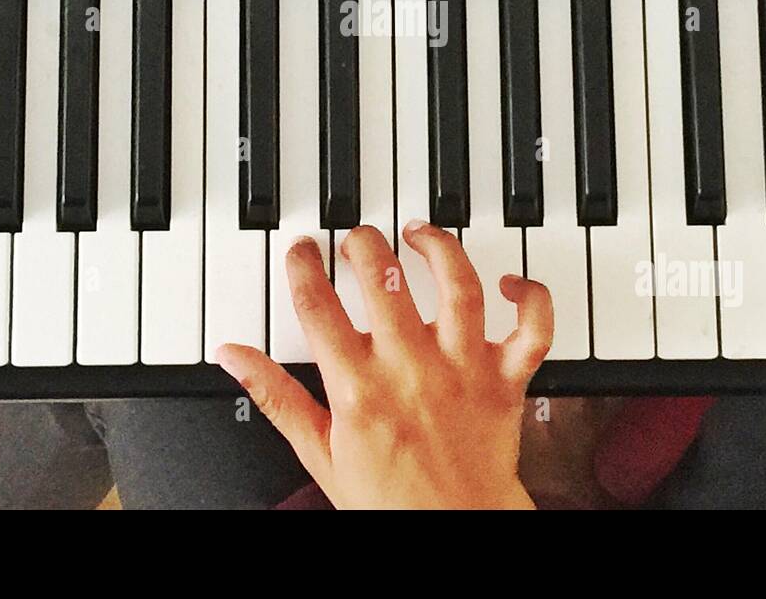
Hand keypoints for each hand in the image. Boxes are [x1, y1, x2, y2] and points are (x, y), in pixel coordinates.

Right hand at [216, 220, 552, 509]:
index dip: (303, 266)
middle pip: (383, 279)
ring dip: (437, 247)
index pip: (318, 307)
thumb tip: (232, 355)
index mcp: (359, 390)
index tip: (301, 249)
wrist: (454, 533)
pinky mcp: (506, 379)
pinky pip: (533, 327)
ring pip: (457, 285)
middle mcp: (411, 370)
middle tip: (354, 237)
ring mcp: (463, 370)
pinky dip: (530, 296)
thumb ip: (275, 396)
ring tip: (418, 232)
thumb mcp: (318, 452)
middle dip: (363, 244)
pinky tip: (508, 280)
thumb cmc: (389, 501)